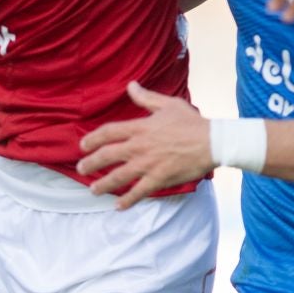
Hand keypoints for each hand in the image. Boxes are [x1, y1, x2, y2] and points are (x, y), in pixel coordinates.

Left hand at [76, 81, 214, 209]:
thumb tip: (131, 85)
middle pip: (107, 156)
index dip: (93, 139)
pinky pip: (138, 192)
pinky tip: (118, 206)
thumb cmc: (192, 122)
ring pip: (118, 176)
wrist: (212, 142)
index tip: (83, 145)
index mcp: (141, 127)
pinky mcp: (159, 179)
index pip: (108, 132)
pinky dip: (127, 200)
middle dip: (91, 163)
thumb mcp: (168, 104)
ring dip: (103, 184)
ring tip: (93, 189)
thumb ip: (146, 97)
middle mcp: (140, 147)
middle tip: (81, 168)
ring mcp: (148, 164)